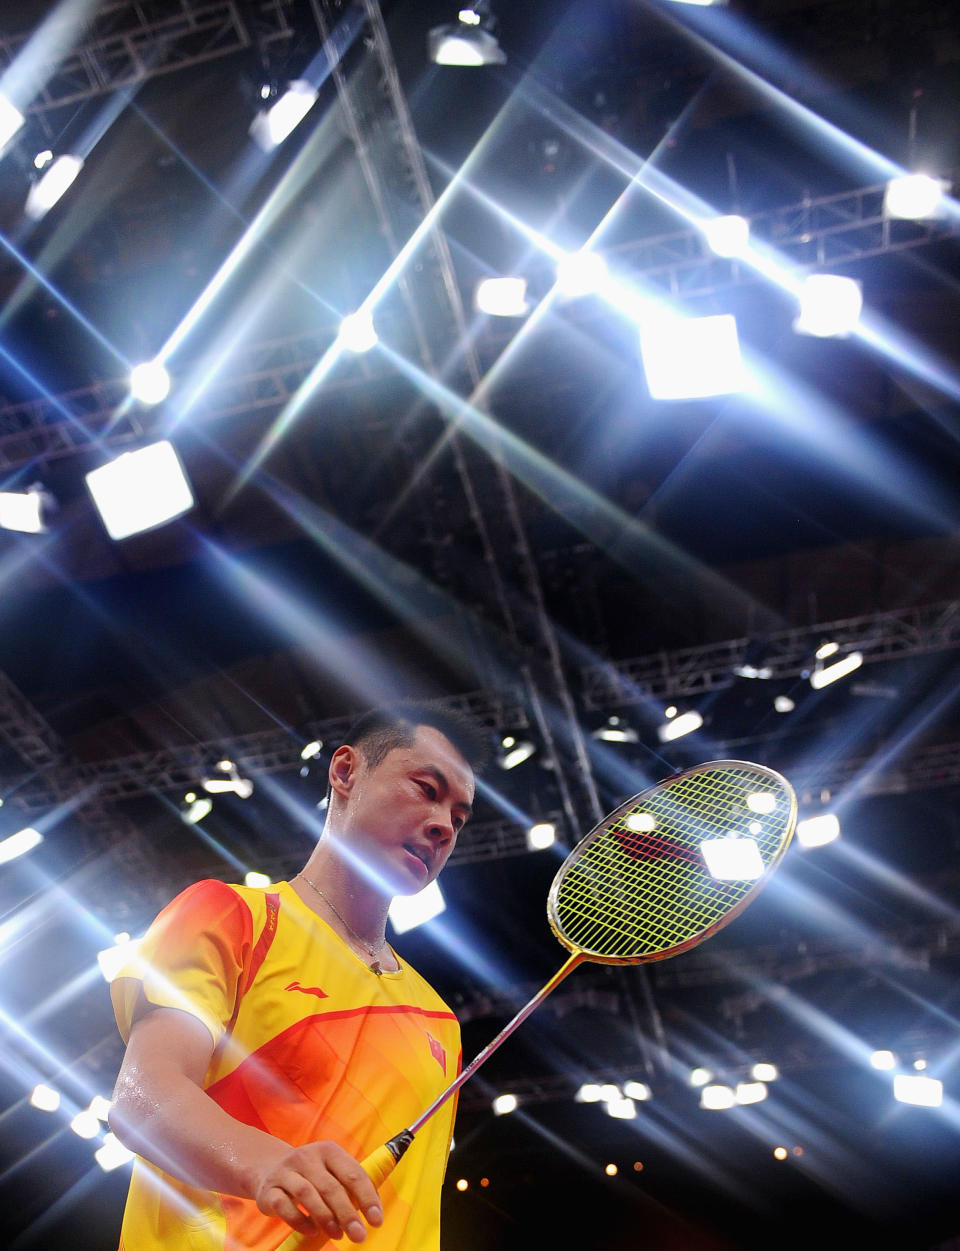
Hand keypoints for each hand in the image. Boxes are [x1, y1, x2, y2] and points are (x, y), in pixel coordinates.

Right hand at [254, 1141, 383, 1242]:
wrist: (269, 1170)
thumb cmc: (311, 1175)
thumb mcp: (331, 1172)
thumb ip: (350, 1187)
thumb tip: (373, 1212)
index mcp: (328, 1151)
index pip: (353, 1173)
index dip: (367, 1198)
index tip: (377, 1220)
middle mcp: (306, 1157)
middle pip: (331, 1186)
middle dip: (348, 1214)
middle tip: (359, 1235)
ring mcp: (285, 1172)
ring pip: (308, 1194)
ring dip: (325, 1217)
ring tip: (338, 1234)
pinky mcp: (269, 1190)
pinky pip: (284, 1206)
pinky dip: (300, 1221)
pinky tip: (312, 1231)